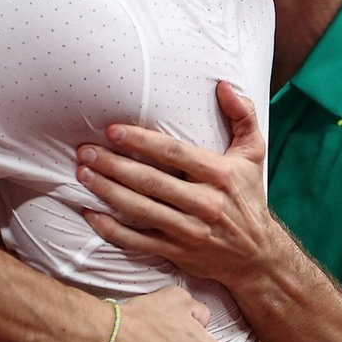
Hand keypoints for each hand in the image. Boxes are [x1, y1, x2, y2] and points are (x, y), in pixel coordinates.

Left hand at [78, 81, 274, 283]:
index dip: (141, 142)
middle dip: (114, 165)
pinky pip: (138, 241)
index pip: (174, 154)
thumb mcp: (254, 153)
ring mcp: (189, 231)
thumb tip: (223, 85)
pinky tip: (90, 214)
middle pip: (150, 182)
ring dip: (107, 191)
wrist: (257, 256)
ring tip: (83, 174)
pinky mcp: (178, 253)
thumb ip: (243, 115)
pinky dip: (111, 229)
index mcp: (220, 175)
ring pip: (140, 210)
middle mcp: (205, 204)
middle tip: (86, 151)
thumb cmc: (248, 197)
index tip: (113, 131)